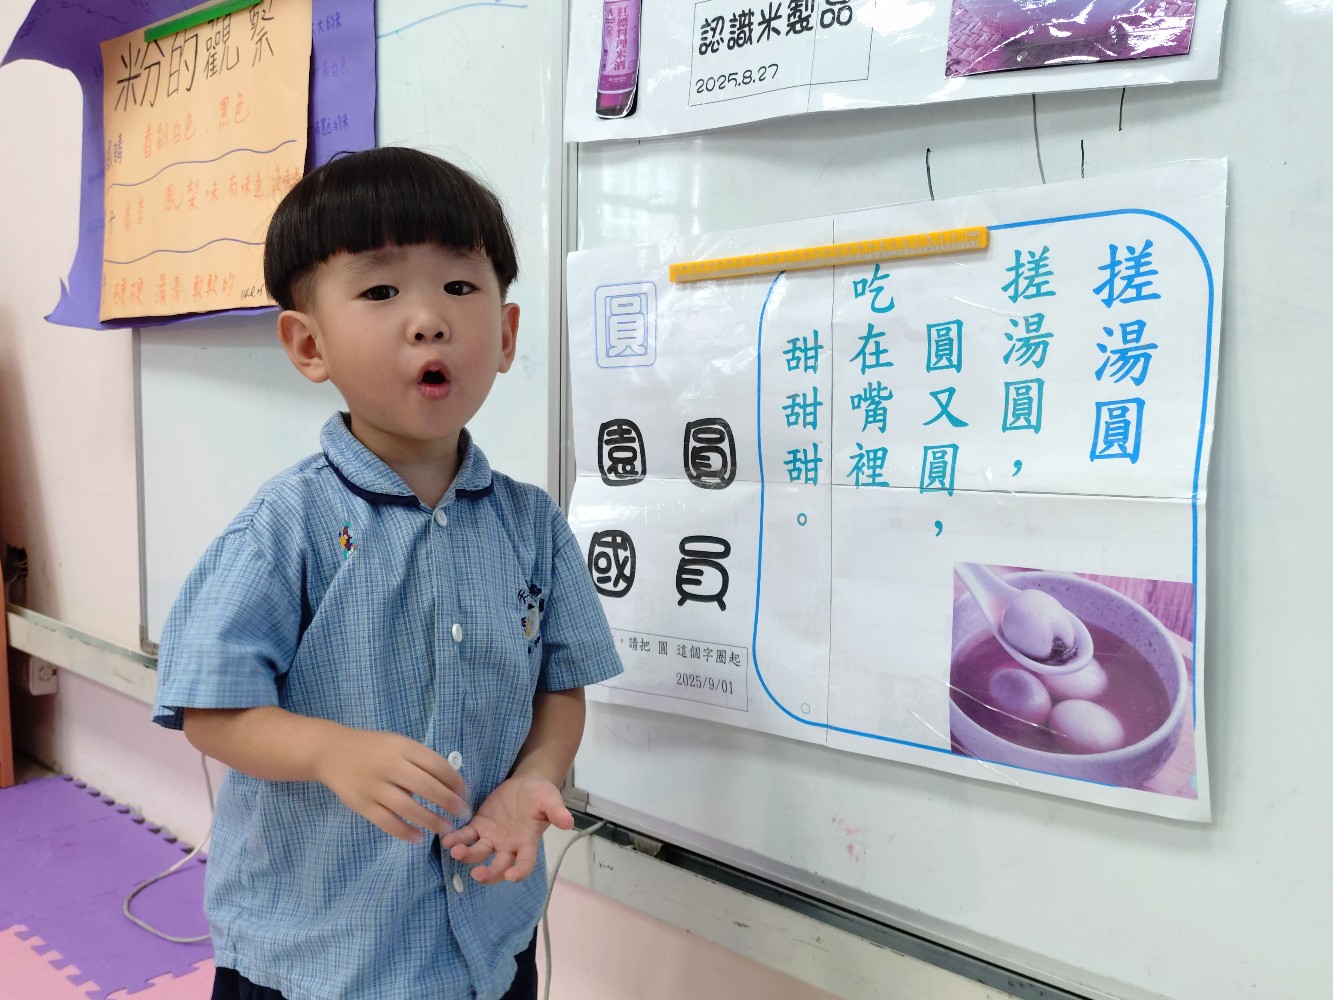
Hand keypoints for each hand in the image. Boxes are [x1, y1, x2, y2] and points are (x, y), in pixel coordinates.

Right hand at [314, 727, 469, 843]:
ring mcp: (375, 787)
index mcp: (403, 748)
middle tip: (463, 814)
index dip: (455, 781)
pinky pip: (387, 822)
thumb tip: (449, 783)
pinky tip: (418, 838)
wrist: (331, 752)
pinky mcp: (362, 804)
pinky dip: (404, 832)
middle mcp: (390, 766)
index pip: (437, 765)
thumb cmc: (373, 748)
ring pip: (408, 808)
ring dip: (431, 820)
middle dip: (449, 803)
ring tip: (446, 828)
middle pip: (427, 787)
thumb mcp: (398, 744)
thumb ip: (420, 760)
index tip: (465, 793)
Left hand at [440, 776, 572, 883]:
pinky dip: (456, 839)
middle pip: (498, 867)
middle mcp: (508, 846)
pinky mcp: (479, 826)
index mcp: (527, 842)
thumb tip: (569, 823)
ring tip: (456, 851)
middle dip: (488, 874)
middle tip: (477, 874)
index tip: (512, 877)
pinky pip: (466, 836)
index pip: (525, 863)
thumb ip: (557, 811)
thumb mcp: (551, 799)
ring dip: (467, 855)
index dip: (520, 872)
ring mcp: (492, 838)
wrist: (526, 783)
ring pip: (478, 853)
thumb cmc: (541, 794)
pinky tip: (447, 840)